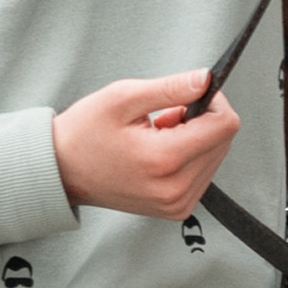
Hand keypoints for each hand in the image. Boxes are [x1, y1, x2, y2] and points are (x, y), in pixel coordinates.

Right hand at [51, 72, 241, 219]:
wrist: (62, 170)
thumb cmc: (85, 132)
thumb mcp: (123, 97)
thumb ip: (171, 87)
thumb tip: (207, 79)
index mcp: (164, 160)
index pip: (225, 125)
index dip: (213, 100)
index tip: (190, 94)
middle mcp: (175, 189)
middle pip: (223, 140)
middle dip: (200, 120)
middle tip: (163, 117)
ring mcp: (176, 204)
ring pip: (215, 155)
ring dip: (194, 138)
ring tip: (156, 135)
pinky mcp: (176, 209)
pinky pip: (203, 172)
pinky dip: (188, 155)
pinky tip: (159, 151)